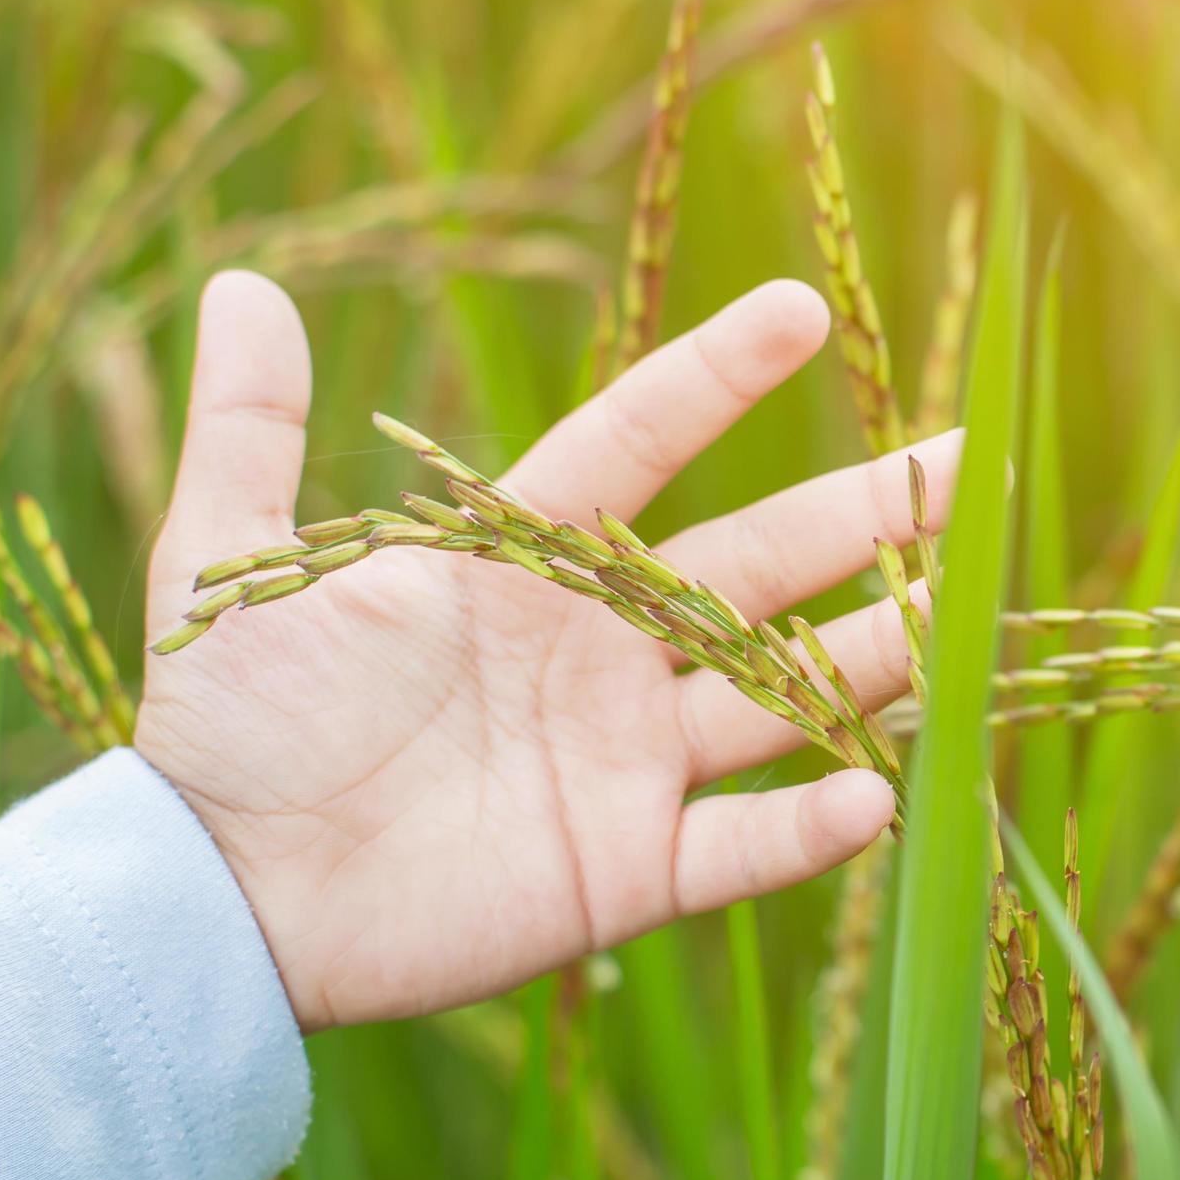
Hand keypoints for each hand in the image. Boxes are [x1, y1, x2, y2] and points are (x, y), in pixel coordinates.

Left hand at [135, 271, 953, 1030]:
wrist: (211, 894)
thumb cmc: (223, 727)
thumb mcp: (228, 561)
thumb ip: (250, 432)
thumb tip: (240, 285)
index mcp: (517, 565)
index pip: (639, 445)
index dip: (716, 378)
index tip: (802, 311)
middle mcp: (594, 653)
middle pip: (756, 566)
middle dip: (865, 514)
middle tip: (968, 462)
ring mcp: (621, 763)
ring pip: (776, 694)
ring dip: (871, 657)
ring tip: (963, 610)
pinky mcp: (624, 870)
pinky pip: (738, 846)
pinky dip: (806, 830)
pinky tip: (877, 796)